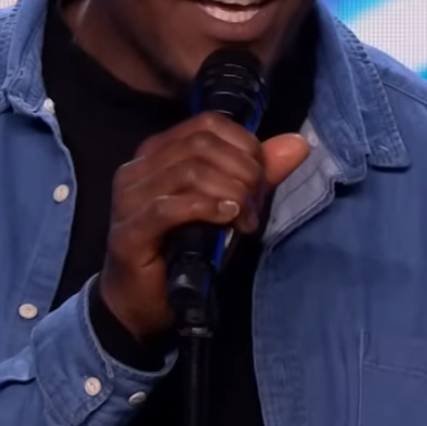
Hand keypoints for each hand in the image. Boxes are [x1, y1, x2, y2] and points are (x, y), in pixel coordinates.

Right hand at [97, 112, 310, 340]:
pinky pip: (168, 208)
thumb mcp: (228, 205)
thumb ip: (258, 174)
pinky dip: (205, 209)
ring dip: (229, 193)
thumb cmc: (184, 248)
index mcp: (158, 151)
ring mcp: (128, 198)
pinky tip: (226, 219)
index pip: (208, 124)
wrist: (143, 301)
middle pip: (201, 145)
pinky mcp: (128, 232)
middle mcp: (137, 167)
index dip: (245, 145)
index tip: (261, 180)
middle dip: (242, 172)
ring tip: (244, 220)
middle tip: (255, 207)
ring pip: (188, 172)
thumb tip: (298, 144)